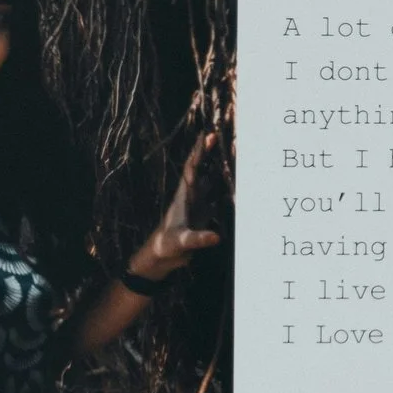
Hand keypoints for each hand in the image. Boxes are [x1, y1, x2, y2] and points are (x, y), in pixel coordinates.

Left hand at [123, 130, 225, 283]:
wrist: (160, 257)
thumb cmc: (166, 246)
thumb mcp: (181, 241)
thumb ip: (197, 238)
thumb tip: (216, 236)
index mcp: (183, 196)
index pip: (192, 169)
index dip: (199, 153)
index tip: (207, 135)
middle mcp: (190, 197)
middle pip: (201, 170)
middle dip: (208, 154)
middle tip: (219, 136)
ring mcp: (196, 206)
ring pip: (208, 182)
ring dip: (217, 170)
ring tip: (229, 156)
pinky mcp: (201, 217)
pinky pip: (214, 199)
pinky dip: (222, 191)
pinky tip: (232, 187)